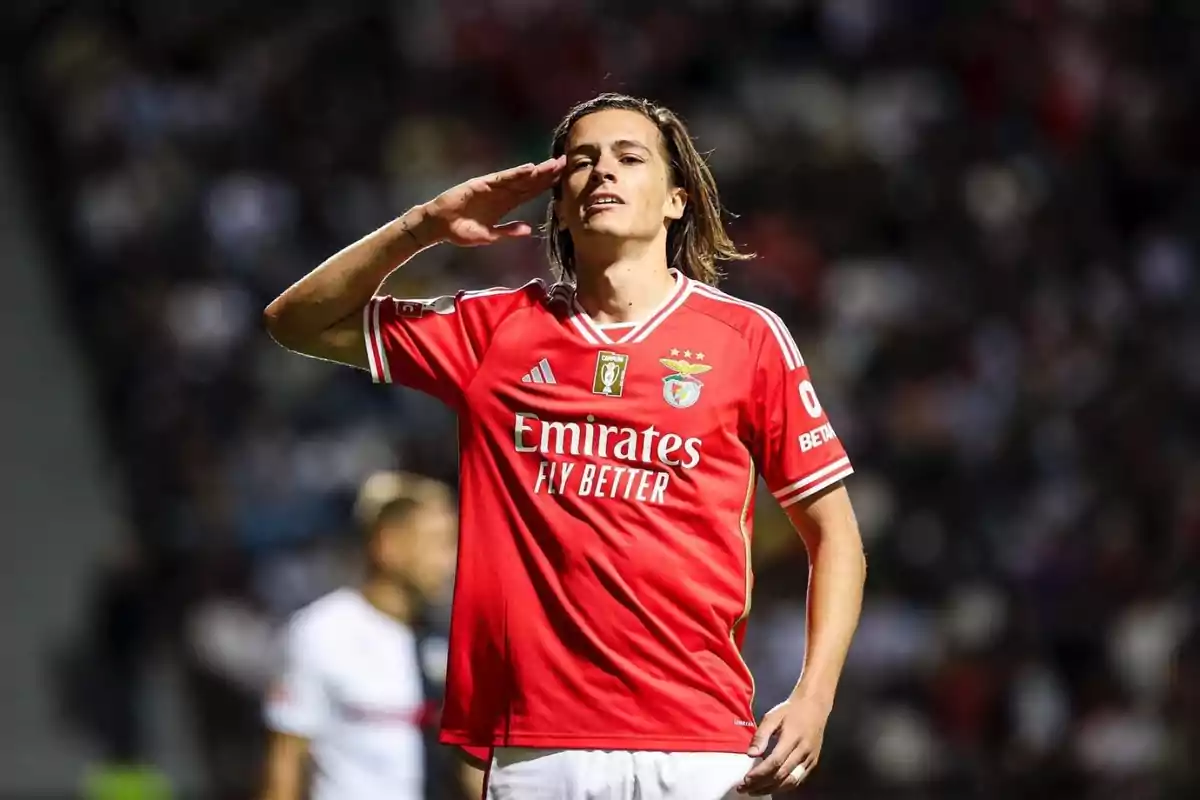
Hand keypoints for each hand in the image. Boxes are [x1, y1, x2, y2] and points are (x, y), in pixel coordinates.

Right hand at [412, 157, 564, 246]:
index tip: (564, 179)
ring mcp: (492, 188)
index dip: (547, 186)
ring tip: (554, 163)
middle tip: (566, 162)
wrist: (439, 226)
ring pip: (519, 178)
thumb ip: (508, 232)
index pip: (530, 193)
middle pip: (529, 182)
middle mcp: (502, 194)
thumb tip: (529, 230)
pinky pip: (501, 179)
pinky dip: (515, 174)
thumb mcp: (489, 236)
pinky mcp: (481, 185)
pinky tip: (529, 169)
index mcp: (505, 205)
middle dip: (547, 173)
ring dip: (537, 171)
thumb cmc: (462, 232)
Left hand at [738, 695, 829, 795]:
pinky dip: (784, 786)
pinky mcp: (813, 763)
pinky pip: (798, 780)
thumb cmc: (791, 710)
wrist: (814, 707)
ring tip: (755, 791)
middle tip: (744, 788)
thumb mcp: (772, 716)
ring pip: (791, 781)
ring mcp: (810, 759)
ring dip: (772, 789)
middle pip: (782, 775)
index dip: (760, 773)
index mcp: (793, 738)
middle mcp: (803, 751)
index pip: (775, 762)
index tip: (745, 779)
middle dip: (762, 784)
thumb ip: (761, 735)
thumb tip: (751, 754)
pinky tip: (771, 787)